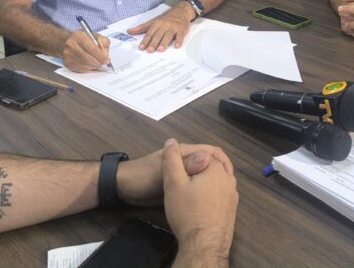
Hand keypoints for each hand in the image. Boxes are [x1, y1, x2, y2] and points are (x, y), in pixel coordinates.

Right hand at [62, 30, 110, 72]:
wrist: (65, 42)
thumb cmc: (83, 39)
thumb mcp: (95, 36)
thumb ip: (103, 42)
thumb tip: (105, 54)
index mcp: (79, 36)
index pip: (92, 49)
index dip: (101, 56)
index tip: (107, 60)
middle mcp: (71, 45)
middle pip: (88, 59)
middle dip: (98, 63)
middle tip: (103, 63)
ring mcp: (68, 55)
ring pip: (85, 65)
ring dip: (94, 66)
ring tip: (97, 63)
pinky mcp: (67, 63)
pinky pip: (81, 69)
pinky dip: (88, 69)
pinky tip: (91, 65)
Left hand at [117, 142, 232, 207]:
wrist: (123, 188)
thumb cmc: (142, 177)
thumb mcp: (164, 172)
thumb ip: (184, 165)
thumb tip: (208, 159)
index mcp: (184, 152)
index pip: (210, 151)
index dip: (222, 162)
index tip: (230, 177)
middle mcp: (185, 160)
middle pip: (208, 164)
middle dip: (219, 173)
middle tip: (229, 190)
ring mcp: (181, 173)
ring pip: (201, 176)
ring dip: (211, 183)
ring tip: (221, 197)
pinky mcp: (176, 186)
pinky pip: (193, 186)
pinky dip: (201, 191)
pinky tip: (206, 202)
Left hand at [127, 4, 193, 52]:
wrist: (181, 10)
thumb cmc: (166, 18)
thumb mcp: (153, 21)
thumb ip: (141, 28)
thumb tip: (129, 31)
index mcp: (157, 23)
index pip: (150, 33)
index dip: (145, 40)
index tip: (141, 47)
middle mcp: (164, 25)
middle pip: (158, 35)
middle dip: (154, 43)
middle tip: (150, 51)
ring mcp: (173, 27)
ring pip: (168, 35)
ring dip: (164, 43)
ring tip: (160, 50)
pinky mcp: (182, 29)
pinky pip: (180, 35)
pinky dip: (179, 40)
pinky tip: (176, 46)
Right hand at [163, 139, 237, 267]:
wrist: (204, 245)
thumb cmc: (188, 212)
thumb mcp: (173, 182)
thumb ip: (171, 159)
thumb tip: (171, 141)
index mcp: (217, 168)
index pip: (203, 153)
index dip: (188, 159)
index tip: (176, 170)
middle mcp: (229, 179)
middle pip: (211, 166)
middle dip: (197, 169)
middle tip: (181, 180)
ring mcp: (233, 196)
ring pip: (217, 180)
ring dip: (204, 182)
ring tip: (188, 192)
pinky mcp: (232, 210)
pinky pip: (220, 194)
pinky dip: (210, 195)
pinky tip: (199, 205)